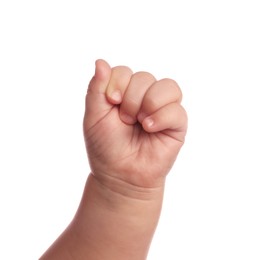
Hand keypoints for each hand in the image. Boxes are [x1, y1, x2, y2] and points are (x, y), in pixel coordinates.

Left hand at [83, 60, 186, 190]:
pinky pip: (176, 109)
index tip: (111, 103)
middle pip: (144, 77)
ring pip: (166, 86)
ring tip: (140, 123)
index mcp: (125, 92)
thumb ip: (97, 88)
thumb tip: (100, 61)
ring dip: (148, 104)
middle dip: (131, 99)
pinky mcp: (176, 123)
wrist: (120, 174)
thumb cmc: (106, 146)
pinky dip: (161, 117)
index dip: (117, 83)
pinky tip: (150, 129)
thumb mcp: (94, 116)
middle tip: (125, 120)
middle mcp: (145, 97)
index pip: (124, 71)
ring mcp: (162, 109)